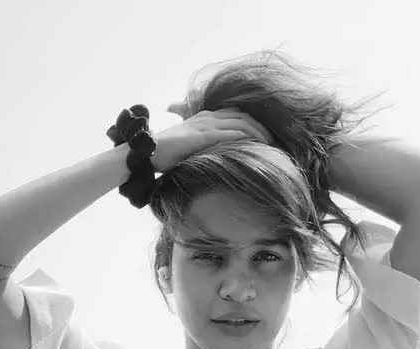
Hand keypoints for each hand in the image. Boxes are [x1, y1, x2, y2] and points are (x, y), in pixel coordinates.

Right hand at [150, 105, 272, 172]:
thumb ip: (197, 151)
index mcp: (202, 119)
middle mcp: (206, 117)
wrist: (146, 154)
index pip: (233, 115)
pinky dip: (247, 136)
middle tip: (274, 140)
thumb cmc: (161, 156)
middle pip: (241, 116)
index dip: (250, 123)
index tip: (263, 136)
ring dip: (258, 131)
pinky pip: (230, 132)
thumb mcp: (184, 150)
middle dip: (260, 127)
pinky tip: (258, 144)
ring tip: (271, 143)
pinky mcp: (202, 135)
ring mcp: (204, 125)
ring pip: (240, 122)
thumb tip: (206, 162)